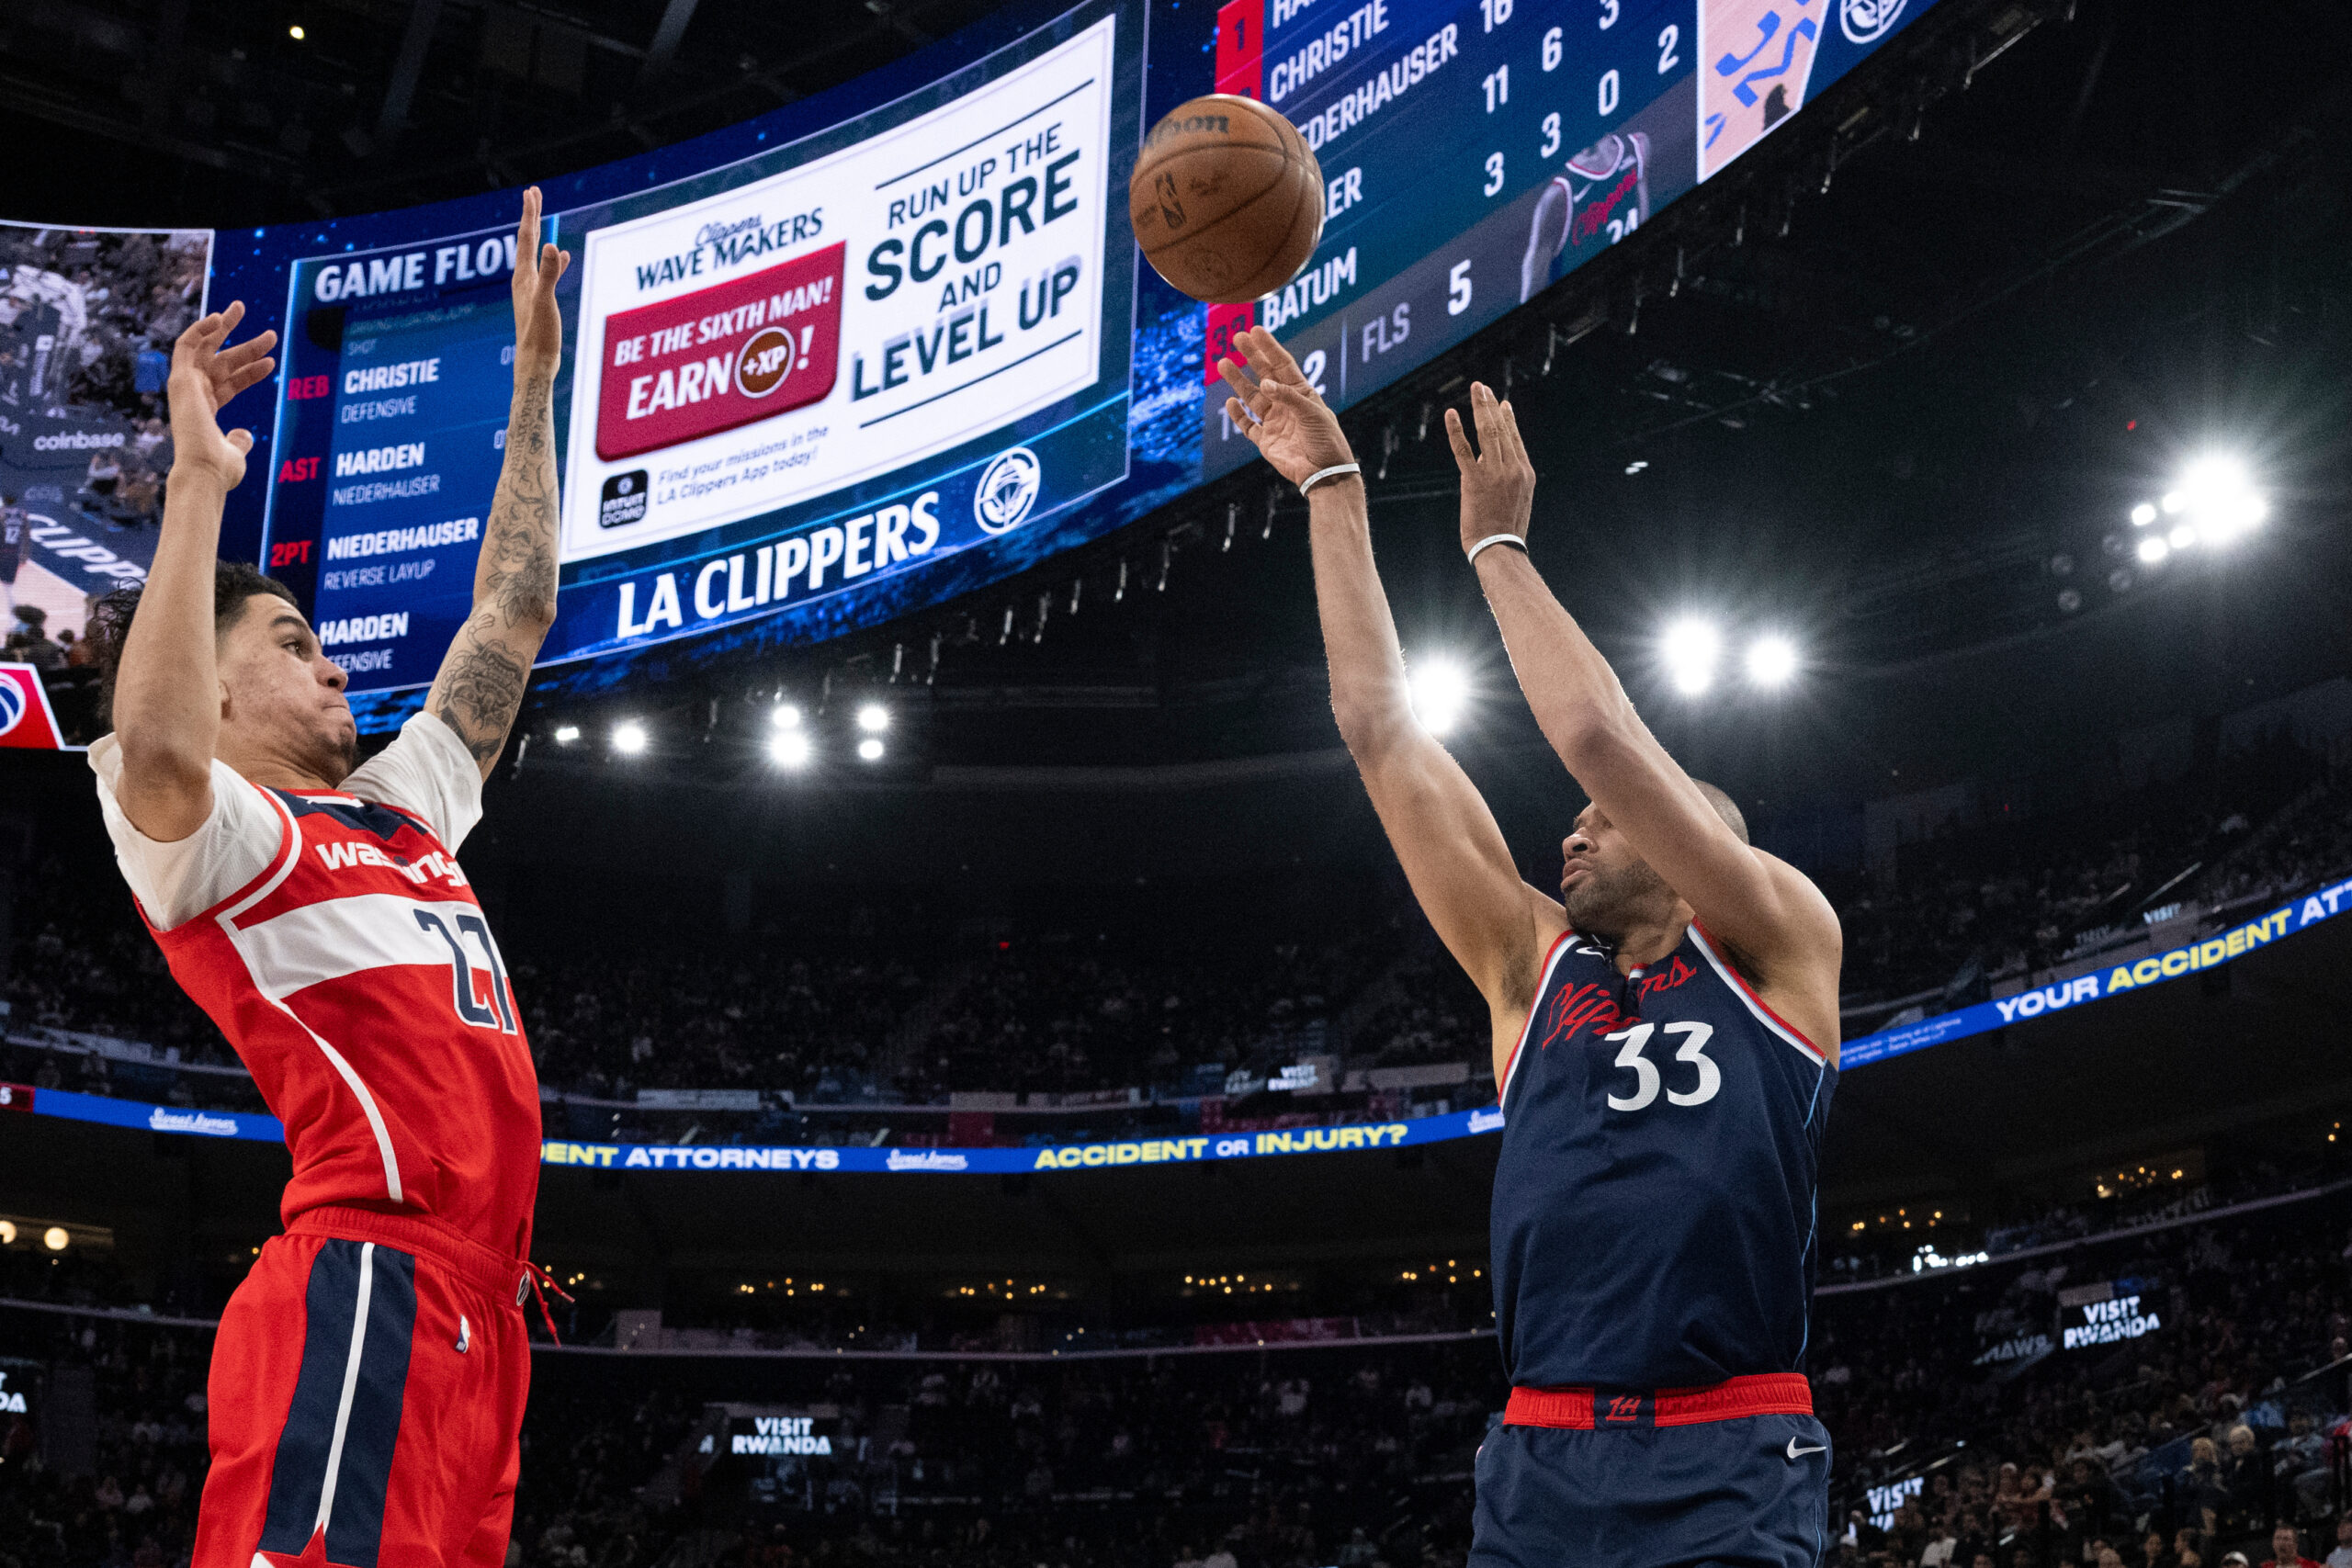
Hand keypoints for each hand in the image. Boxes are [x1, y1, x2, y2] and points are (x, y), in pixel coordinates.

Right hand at [165, 301, 275, 490]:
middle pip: (221, 363)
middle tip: (270, 334)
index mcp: (206, 411)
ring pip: (205, 349)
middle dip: (245, 346)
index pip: (231, 383)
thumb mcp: (236, 452)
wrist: (205, 471)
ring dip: (223, 328)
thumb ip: (239, 441)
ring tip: (241, 308)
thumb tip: (246, 435)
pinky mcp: (180, 379)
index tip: (272, 363)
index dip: (251, 372)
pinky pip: (185, 346)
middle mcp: (194, 396)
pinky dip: (198, 329)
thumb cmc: (220, 469)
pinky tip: (218, 318)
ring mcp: (186, 387)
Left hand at [511, 186, 571, 375]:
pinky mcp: (540, 300)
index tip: (532, 192)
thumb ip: (549, 274)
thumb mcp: (545, 302)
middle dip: (531, 216)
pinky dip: (555, 260)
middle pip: (528, 241)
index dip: (530, 214)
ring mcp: (531, 289)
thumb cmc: (539, 335)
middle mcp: (524, 279)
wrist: (535, 363)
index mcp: (524, 277)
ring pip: (536, 254)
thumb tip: (553, 246)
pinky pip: (548, 272)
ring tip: (543, 218)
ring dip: (541, 234)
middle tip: (533, 193)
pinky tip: (565, 258)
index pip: (527, 238)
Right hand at [1217, 326, 1354, 488]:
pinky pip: (1248, 425)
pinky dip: (1238, 415)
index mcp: (1302, 393)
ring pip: (1251, 397)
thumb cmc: (1326, 440)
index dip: (1269, 347)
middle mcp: (1286, 404)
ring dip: (1238, 380)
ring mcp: (1275, 422)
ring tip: (1223, 363)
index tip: (1256, 331)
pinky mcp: (1266, 442)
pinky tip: (1231, 401)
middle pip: (1265, 375)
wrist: (1324, 473)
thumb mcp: (1312, 413)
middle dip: (1251, 356)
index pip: (1283, 365)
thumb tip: (1264, 384)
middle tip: (1237, 337)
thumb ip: (1288, 397)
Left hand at [1444, 382, 1535, 555]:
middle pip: (1501, 429)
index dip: (1508, 418)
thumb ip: (1504, 475)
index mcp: (1525, 473)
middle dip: (1491, 405)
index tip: (1502, 403)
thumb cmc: (1505, 528)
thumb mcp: (1515, 498)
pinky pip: (1462, 450)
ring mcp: (1494, 473)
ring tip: (1475, 389)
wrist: (1500, 548)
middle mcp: (1512, 468)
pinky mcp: (1473, 481)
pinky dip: (1456, 430)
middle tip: (1482, 388)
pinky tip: (1451, 414)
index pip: (1515, 438)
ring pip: (1486, 433)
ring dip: (1480, 408)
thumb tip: (1486, 456)